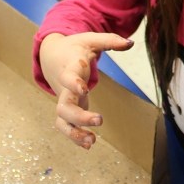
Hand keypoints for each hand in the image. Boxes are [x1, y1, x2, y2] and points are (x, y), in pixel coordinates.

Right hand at [40, 32, 133, 148]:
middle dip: (79, 116)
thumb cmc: (75, 47)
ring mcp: (64, 100)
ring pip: (62, 121)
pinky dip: (75, 136)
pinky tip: (90, 144)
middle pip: (63, 106)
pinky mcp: (68, 108)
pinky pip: (67, 125)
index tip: (85, 89)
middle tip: (100, 120)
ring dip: (74, 133)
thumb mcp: (92, 39)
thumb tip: (131, 43)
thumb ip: (111, 41)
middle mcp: (64, 87)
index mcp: (70, 68)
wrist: (52, 55)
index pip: (67, 77)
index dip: (73, 83)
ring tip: (92, 142)